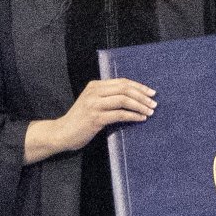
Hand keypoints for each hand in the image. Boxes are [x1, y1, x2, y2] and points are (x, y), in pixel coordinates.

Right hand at [24, 79, 155, 163]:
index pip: (122, 82)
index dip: (138, 86)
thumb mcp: (92, 103)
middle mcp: (94, 92)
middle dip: (142, 95)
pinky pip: (119, 114)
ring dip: (139, 106)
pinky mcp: (95, 118)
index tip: (151, 92)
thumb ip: (107, 97)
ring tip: (149, 112)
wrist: (62, 133)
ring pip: (123, 100)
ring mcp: (94, 105)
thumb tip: (132, 98)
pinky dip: (132, 116)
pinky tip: (140, 119)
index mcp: (95, 86)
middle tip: (154, 103)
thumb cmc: (80, 120)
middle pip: (124, 89)